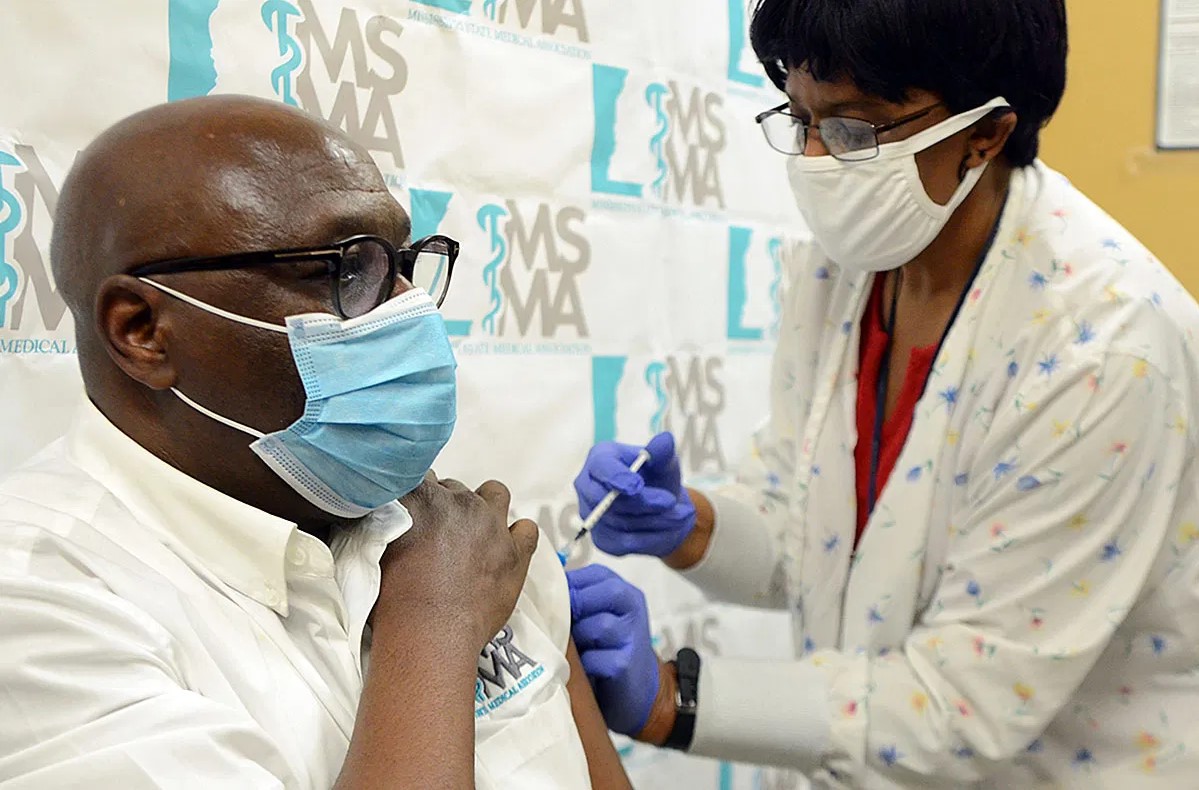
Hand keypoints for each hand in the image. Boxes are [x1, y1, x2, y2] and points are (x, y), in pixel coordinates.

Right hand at [380, 474, 537, 650]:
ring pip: (495, 493)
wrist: (428, 635)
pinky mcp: (516, 552)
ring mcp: (492, 524)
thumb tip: (388, 517)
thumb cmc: (394, 601)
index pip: (421, 478)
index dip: (420, 500)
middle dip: (449, 507)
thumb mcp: (377, 549)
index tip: (418, 518)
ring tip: (476, 533)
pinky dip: (519, 537)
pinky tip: (507, 550)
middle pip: (455, 489)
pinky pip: (528, 529)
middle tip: (441, 537)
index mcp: (421, 496)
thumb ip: (387, 522)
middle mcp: (459, 502)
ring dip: (486, 508)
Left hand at [567, 564, 660, 736]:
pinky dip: (584, 663)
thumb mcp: (594, 617)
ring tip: (572, 649)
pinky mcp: (626, 665)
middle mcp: (633, 609)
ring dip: (579, 638)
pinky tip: (583, 668)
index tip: (553, 600)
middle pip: (602, 593)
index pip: (596, 573)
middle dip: (576, 606)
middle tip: (561, 624)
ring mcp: (633, 637)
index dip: (570, 585)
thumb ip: (576, 600)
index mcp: (624, 593)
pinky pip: (595, 658)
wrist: (635, 691)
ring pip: (598, 626)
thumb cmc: (606, 649)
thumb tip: (535, 584)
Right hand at [574, 432, 696, 557]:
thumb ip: (663, 452)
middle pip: (608, 500)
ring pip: (620, 523)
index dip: (618, 478)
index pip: (601, 468)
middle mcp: (587, 486)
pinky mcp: (601, 539)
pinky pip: (625, 543)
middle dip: (643, 503)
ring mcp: (591, 514)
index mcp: (600, 458)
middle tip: (671, 501)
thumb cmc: (658, 477)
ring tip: (680, 514)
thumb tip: (665, 440)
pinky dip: (651, 537)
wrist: (663, 507)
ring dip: (654, 520)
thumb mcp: (665, 462)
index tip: (637, 486)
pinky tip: (668, 528)